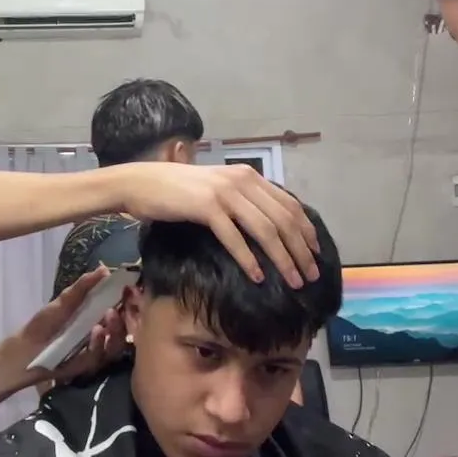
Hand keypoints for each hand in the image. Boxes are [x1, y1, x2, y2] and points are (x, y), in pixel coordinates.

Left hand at [12, 268, 126, 385]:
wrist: (26, 348)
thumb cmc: (45, 323)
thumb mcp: (64, 302)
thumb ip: (83, 286)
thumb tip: (104, 268)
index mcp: (98, 318)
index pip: (120, 310)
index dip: (128, 302)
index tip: (130, 289)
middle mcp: (101, 336)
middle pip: (123, 330)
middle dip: (124, 318)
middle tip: (118, 307)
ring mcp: (95, 352)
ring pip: (116, 345)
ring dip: (115, 331)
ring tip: (107, 318)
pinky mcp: (87, 366)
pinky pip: (99, 357)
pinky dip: (99, 344)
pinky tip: (96, 332)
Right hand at [115, 162, 320, 286]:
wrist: (141, 183)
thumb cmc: (177, 190)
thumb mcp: (218, 189)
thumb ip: (243, 200)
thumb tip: (269, 226)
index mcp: (248, 176)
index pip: (289, 204)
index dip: (306, 230)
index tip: (316, 253)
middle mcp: (242, 180)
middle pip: (283, 219)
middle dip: (301, 250)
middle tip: (311, 274)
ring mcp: (224, 193)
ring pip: (265, 230)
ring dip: (282, 259)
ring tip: (293, 280)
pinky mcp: (206, 207)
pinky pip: (234, 237)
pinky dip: (248, 259)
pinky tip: (256, 277)